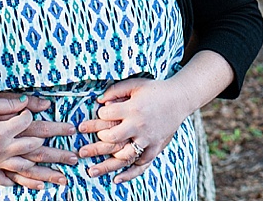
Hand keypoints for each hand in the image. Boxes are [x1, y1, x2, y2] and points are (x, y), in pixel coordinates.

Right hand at [0, 92, 79, 185]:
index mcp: (2, 132)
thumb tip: (36, 103)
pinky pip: (6, 179)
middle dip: (57, 152)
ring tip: (63, 177)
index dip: (36, 115)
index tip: (42, 112)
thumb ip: (12, 103)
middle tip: (75, 154)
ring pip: (25, 169)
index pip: (29, 124)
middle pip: (35, 150)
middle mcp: (1, 150)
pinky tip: (36, 186)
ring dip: (45, 174)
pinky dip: (21, 183)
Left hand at [76, 77, 191, 183]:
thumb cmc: (155, 90)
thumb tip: (98, 100)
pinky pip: (142, 164)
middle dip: (95, 145)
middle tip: (82, 151)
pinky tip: (117, 179)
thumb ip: (116, 90)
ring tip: (92, 171)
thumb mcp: (135, 84)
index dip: (99, 116)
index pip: (107, 115)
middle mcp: (139, 125)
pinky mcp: (155, 146)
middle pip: (112, 138)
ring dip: (107, 165)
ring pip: (125, 156)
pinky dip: (130, 173)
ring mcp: (148, 138)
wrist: (180, 98)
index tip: (98, 116)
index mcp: (133, 109)